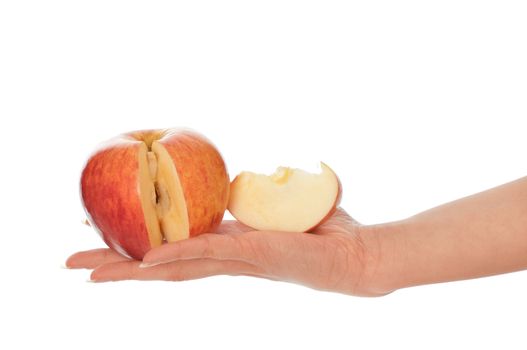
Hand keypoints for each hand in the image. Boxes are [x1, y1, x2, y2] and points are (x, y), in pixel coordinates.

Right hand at [66, 208, 385, 295]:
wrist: (358, 254)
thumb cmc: (324, 229)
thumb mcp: (283, 206)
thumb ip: (261, 198)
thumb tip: (256, 177)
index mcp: (228, 246)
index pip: (174, 250)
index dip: (139, 247)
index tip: (108, 242)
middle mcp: (225, 259)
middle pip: (162, 267)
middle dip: (118, 266)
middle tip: (76, 265)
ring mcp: (237, 262)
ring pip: (175, 268)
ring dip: (131, 269)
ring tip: (91, 270)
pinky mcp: (255, 256)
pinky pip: (209, 257)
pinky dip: (176, 258)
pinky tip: (145, 263)